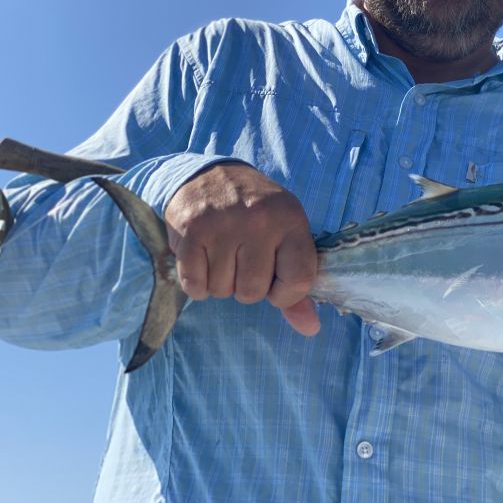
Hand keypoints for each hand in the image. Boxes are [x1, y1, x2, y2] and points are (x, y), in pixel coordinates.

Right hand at [164, 162, 319, 335]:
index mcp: (291, 220)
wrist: (211, 174)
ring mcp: (224, 224)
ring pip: (222, 290)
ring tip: (222, 254)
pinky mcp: (192, 229)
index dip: (285, 294)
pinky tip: (202, 259)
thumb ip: (296, 284)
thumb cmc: (257, 213)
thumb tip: (310, 328)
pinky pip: (193, 284)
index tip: (275, 282)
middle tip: (242, 260)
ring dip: (220, 282)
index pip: (299, 280)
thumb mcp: (286, 235)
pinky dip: (196, 283)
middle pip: (253, 292)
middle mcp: (259, 220)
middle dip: (246, 286)